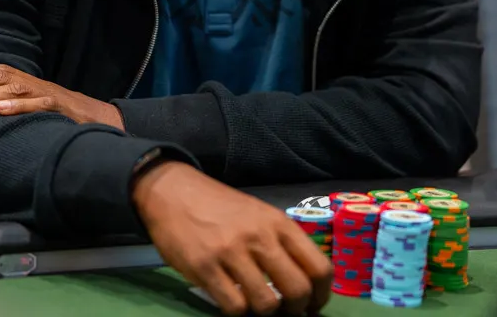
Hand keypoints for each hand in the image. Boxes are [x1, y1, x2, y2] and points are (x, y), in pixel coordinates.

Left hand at [0, 65, 123, 127]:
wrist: (96, 119)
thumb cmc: (55, 115)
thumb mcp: (28, 105)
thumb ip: (6, 103)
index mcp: (23, 81)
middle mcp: (31, 83)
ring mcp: (45, 94)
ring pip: (11, 89)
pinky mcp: (59, 107)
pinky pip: (38, 105)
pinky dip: (19, 106)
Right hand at [133, 162, 331, 315]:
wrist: (173, 192)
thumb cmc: (221, 207)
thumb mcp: (259, 215)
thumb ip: (281, 243)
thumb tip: (304, 284)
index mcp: (278, 223)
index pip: (319, 267)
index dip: (322, 296)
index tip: (313, 306)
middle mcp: (259, 236)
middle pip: (299, 290)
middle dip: (297, 310)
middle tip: (286, 312)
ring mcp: (231, 252)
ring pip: (267, 304)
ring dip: (265, 313)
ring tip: (256, 305)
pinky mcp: (205, 267)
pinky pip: (234, 307)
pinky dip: (237, 311)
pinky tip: (232, 300)